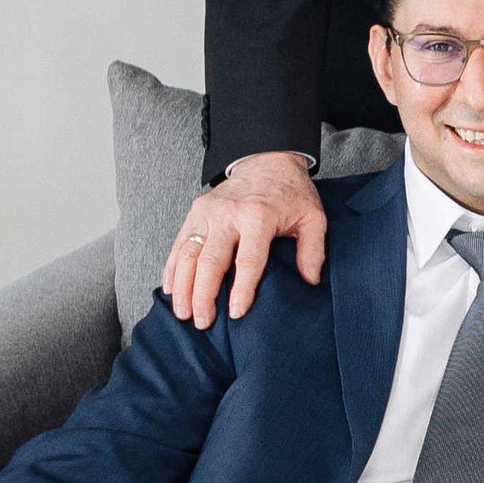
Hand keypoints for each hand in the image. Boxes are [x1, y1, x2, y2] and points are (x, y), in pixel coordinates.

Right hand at [165, 154, 327, 327]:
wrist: (267, 160)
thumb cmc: (290, 193)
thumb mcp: (312, 217)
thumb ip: (312, 250)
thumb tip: (310, 280)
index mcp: (258, 217)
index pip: (248, 260)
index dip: (241, 289)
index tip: (236, 313)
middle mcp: (228, 214)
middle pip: (210, 261)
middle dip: (203, 295)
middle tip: (203, 322)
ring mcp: (208, 212)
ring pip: (188, 254)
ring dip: (183, 287)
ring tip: (183, 313)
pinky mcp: (196, 212)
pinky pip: (179, 243)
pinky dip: (172, 268)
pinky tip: (170, 289)